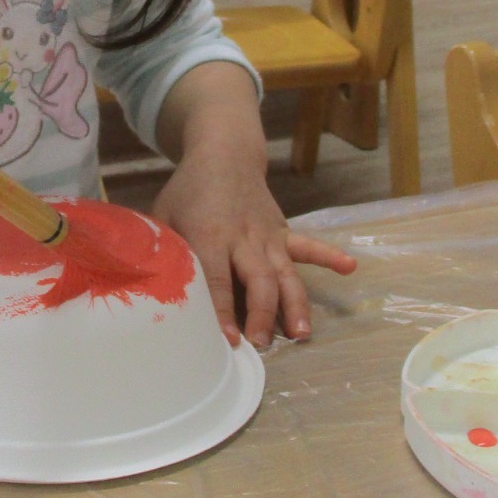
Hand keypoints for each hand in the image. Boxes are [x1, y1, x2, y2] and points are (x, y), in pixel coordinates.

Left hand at [152, 143, 355, 349]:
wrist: (223, 153)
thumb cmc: (187, 192)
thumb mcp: (163, 217)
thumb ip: (160, 251)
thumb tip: (148, 289)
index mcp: (210, 235)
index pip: (218, 279)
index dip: (223, 311)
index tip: (229, 339)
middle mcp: (243, 238)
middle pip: (258, 280)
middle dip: (262, 314)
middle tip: (261, 344)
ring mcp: (268, 235)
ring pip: (286, 273)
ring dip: (295, 304)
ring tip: (301, 335)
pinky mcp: (283, 231)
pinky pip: (308, 245)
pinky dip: (329, 256)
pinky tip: (349, 268)